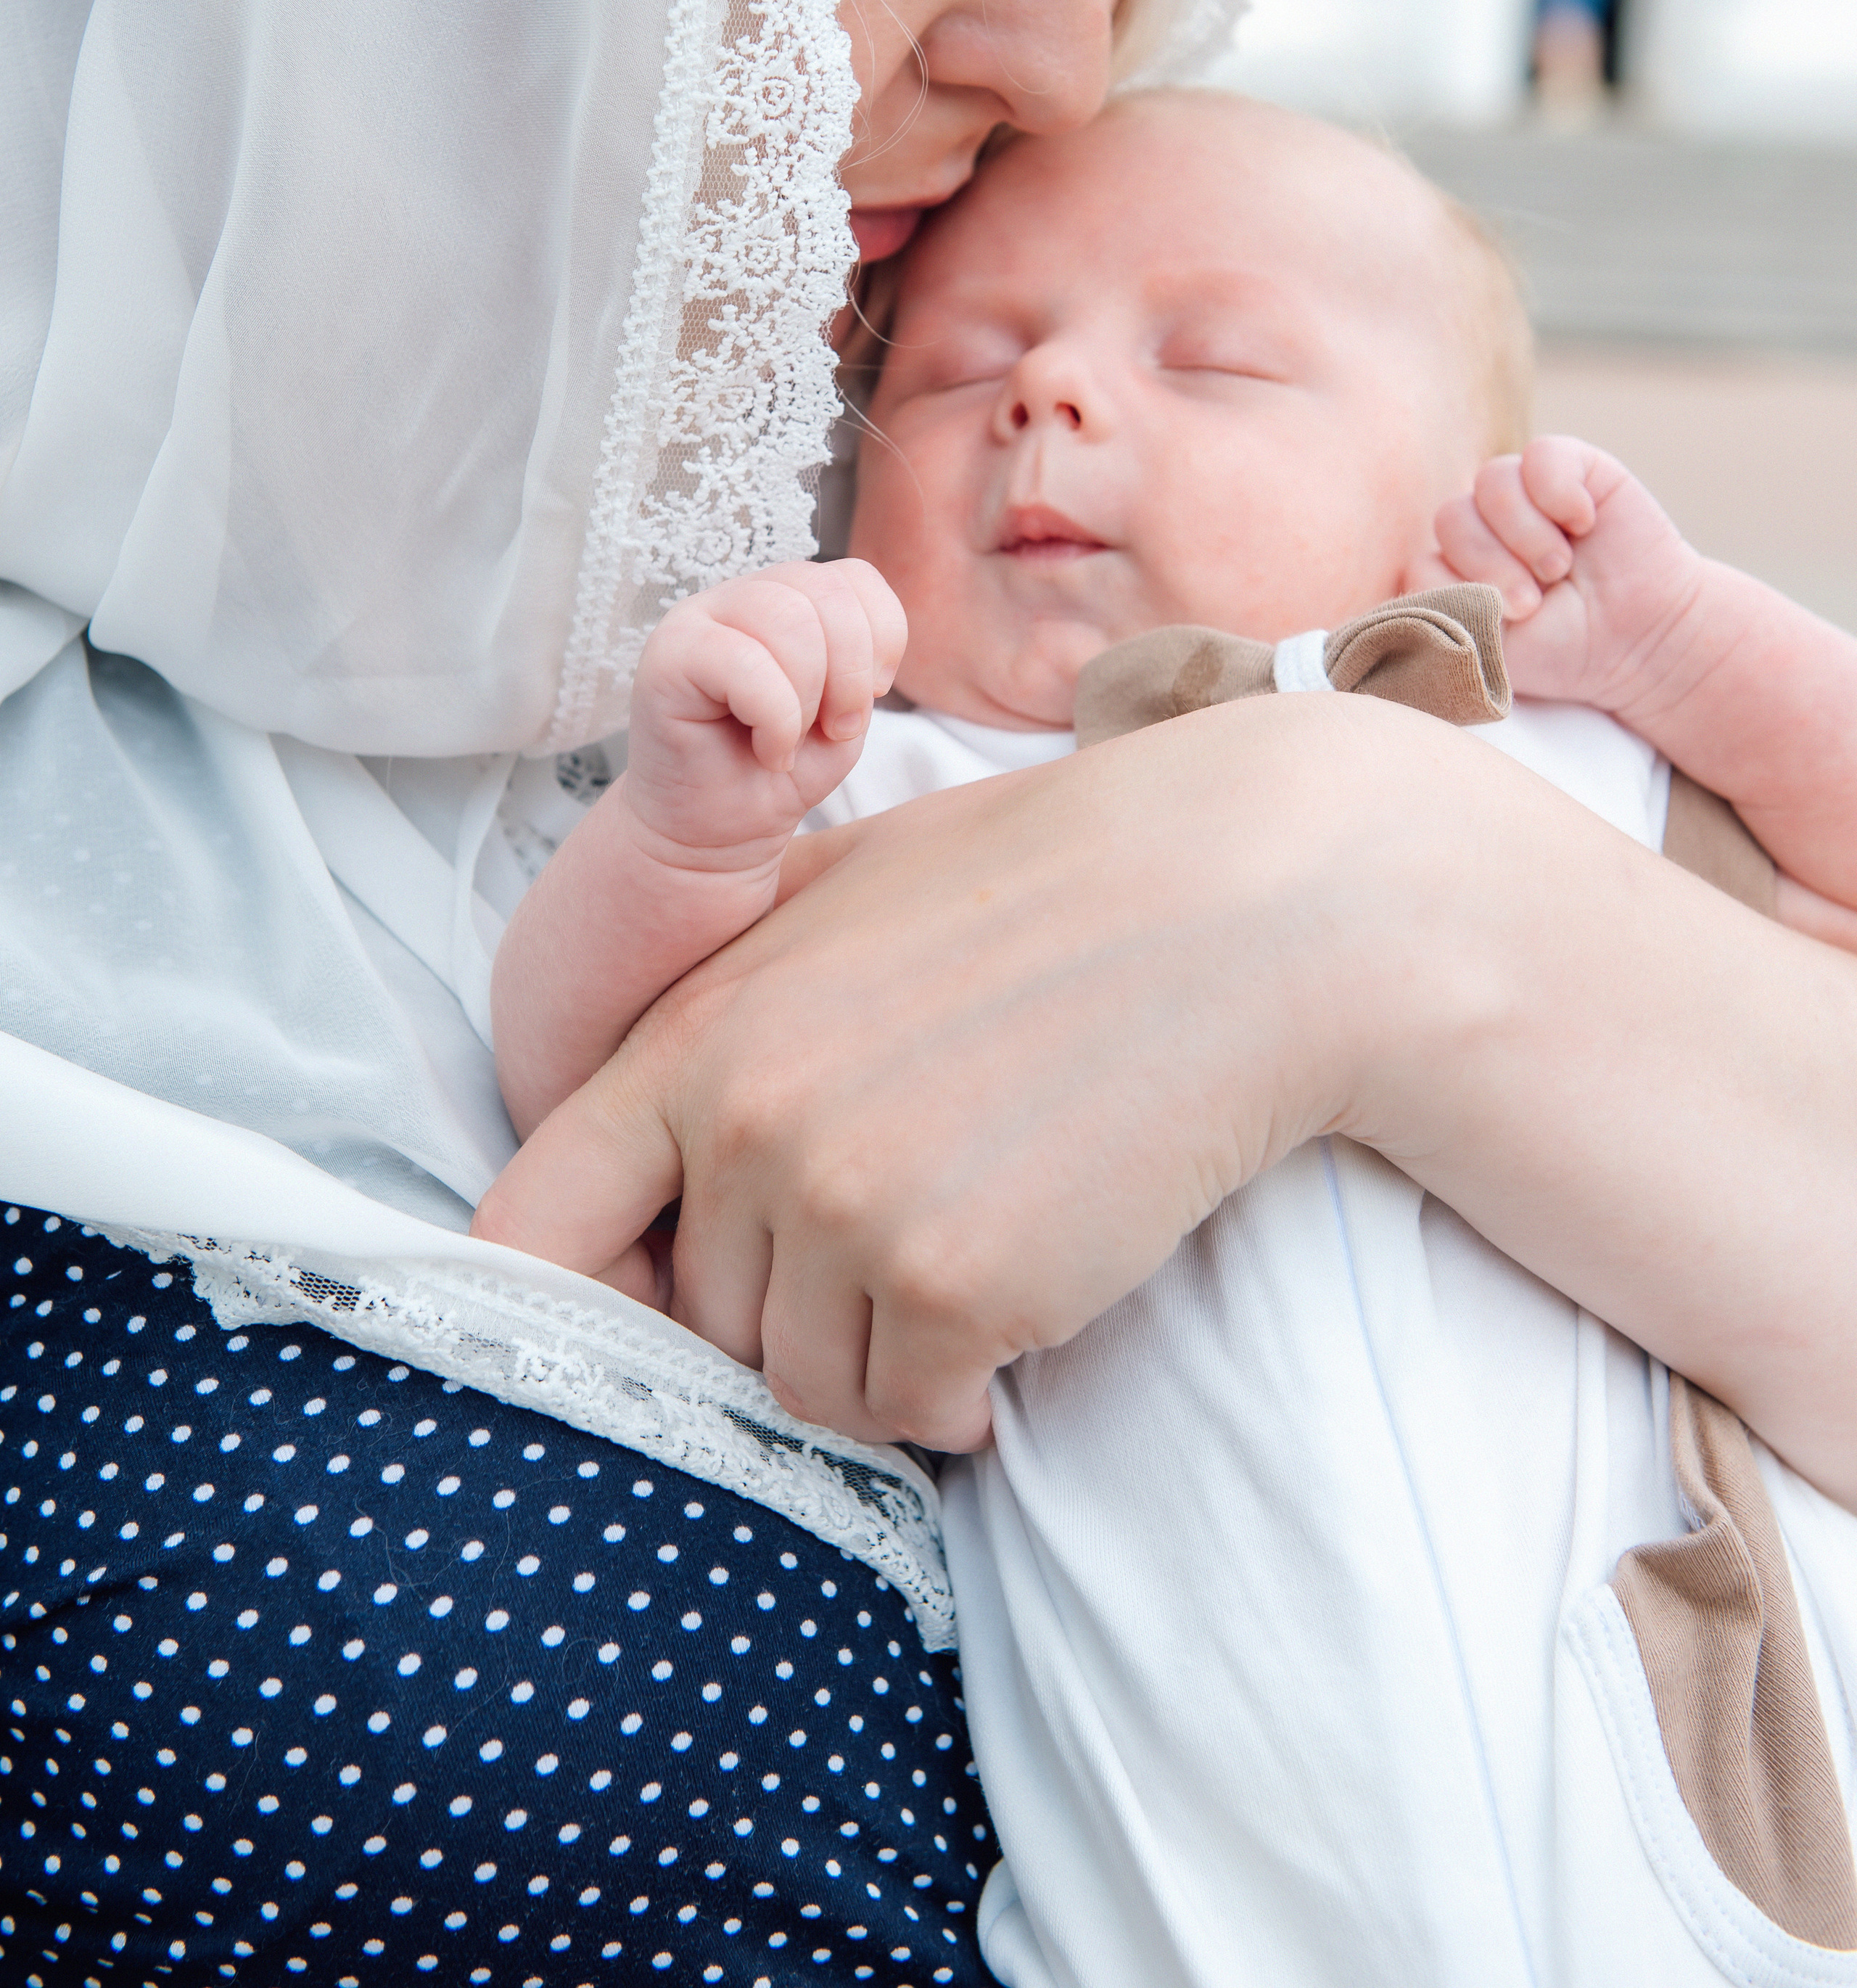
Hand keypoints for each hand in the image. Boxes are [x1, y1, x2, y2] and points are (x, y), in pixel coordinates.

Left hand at [482, 690, 1856, 1506]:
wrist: (1242, 904)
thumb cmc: (1055, 882)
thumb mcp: (850, 896)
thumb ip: (734, 1000)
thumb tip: (664, 1113)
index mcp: (699, 1028)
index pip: (530, 1216)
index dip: (567, 1291)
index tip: (636, 1312)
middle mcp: (746, 1123)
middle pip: (701, 1320)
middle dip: (785, 1312)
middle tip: (898, 1247)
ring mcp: (847, 1207)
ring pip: (804, 1385)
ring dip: (880, 1358)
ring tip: (971, 1260)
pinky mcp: (959, 1282)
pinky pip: (918, 1412)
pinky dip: (964, 1389)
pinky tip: (1028, 1302)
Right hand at [624, 559, 906, 868]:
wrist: (718, 832)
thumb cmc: (778, 769)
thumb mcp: (842, 710)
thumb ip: (858, 660)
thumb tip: (867, 642)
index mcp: (786, 598)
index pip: (853, 576)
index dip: (882, 638)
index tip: (870, 697)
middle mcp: (741, 596)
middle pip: (824, 590)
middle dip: (850, 673)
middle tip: (835, 730)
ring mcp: (698, 618)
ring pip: (787, 618)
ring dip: (808, 698)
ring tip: (790, 741)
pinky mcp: (667, 654)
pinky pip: (744, 663)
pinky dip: (775, 720)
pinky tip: (767, 750)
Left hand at [1433, 436, 1704, 719]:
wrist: (1639, 641)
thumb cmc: (1562, 649)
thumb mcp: (1492, 650)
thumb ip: (1444, 615)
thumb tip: (1411, 582)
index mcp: (1456, 567)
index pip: (1421, 561)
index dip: (1458, 590)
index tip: (1506, 621)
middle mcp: (1483, 525)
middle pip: (1451, 519)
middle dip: (1492, 566)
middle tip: (1534, 599)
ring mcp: (1524, 493)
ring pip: (1490, 484)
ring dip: (1527, 535)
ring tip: (1559, 567)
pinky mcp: (1569, 467)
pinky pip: (1541, 456)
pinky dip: (1560, 494)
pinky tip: (1584, 523)